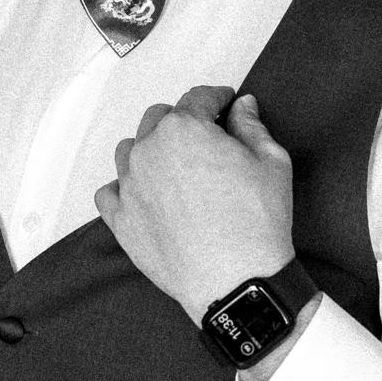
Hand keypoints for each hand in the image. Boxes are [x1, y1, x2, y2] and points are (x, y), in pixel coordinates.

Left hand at [95, 86, 294, 323]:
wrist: (235, 282)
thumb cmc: (257, 221)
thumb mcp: (271, 163)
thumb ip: (252, 126)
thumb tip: (242, 106)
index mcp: (184, 128)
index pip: (198, 98)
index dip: (217, 99)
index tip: (227, 106)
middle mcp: (147, 150)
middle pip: (159, 119)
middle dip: (183, 123)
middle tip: (205, 142)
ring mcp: (128, 186)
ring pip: (130, 151)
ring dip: (150, 151)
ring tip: (174, 170)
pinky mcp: (120, 220)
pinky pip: (110, 192)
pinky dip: (125, 189)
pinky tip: (145, 197)